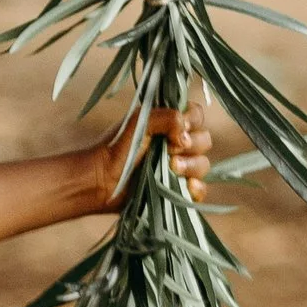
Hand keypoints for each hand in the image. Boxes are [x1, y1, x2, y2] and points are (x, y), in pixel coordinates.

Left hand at [91, 99, 213, 206]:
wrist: (102, 179)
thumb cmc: (117, 147)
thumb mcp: (139, 121)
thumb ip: (166, 117)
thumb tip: (186, 134)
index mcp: (169, 124)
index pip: (196, 116)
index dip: (192, 122)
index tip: (176, 131)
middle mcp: (177, 144)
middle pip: (204, 140)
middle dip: (191, 146)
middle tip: (169, 151)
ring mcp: (179, 168)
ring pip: (204, 164)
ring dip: (191, 166)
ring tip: (171, 168)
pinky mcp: (178, 190)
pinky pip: (201, 189)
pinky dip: (196, 188)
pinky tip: (186, 187)